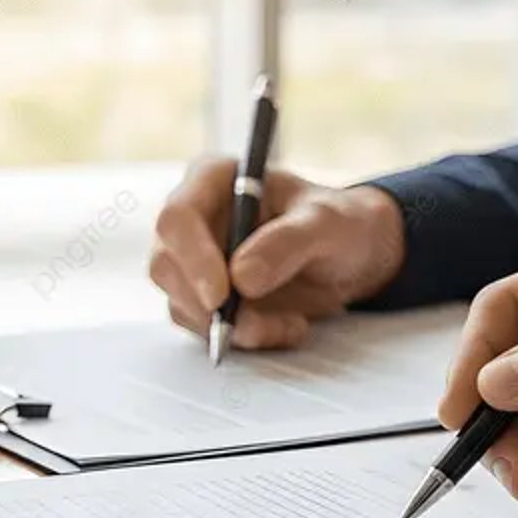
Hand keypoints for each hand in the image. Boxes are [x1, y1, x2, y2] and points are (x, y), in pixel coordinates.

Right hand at [149, 157, 405, 348]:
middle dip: (206, 304)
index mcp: (214, 180)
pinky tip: (287, 327)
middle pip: (165, 266)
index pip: (178, 218)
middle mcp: (194, 221)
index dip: (192, 258)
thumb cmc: (339, 223)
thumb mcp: (327, 224)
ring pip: (183, 305)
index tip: (221, 295)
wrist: (351, 257)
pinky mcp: (205, 299)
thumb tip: (241, 277)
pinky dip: (245, 338)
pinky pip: (206, 329)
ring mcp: (194, 263)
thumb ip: (288, 242)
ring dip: (233, 327)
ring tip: (291, 324)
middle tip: (253, 327)